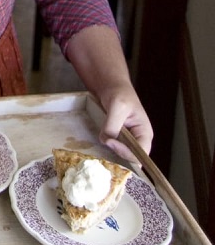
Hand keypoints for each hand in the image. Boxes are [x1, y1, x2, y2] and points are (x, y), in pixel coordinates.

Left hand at [65, 26, 152, 160]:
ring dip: (111, 152)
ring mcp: (127, 141)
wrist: (110, 86)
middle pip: (131, 158)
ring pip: (121, 155)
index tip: (110, 142)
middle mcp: (138, 140)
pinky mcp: (117, 139)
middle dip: (117, 153)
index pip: (140, 153)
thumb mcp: (118, 106)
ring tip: (102, 142)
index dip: (126, 153)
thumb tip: (106, 140)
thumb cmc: (120, 93)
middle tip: (104, 141)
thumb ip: (113, 125)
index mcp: (145, 133)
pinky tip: (99, 141)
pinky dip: (106, 148)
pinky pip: (113, 149)